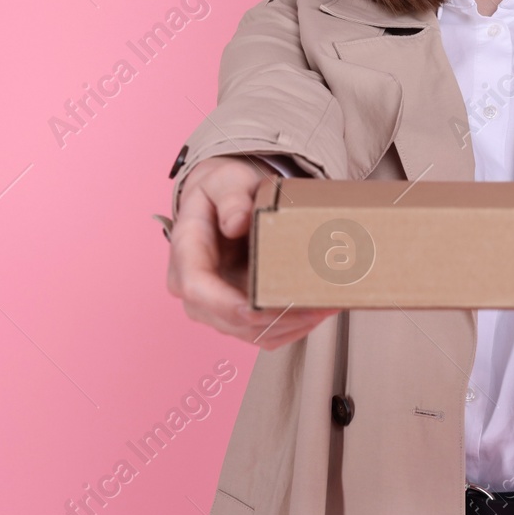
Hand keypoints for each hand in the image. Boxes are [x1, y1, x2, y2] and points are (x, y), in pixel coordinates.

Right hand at [165, 155, 338, 350]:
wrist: (223, 201)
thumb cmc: (223, 190)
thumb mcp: (226, 181)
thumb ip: (231, 198)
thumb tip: (236, 222)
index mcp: (186, 253)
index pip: (197, 289)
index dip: (227, 305)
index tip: (260, 308)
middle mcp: (193, 288)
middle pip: (230, 320)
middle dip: (276, 318)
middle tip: (319, 303)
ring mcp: (214, 306)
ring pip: (252, 333)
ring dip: (291, 325)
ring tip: (327, 305)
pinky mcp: (236, 315)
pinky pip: (264, 334)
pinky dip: (293, 327)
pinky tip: (318, 311)